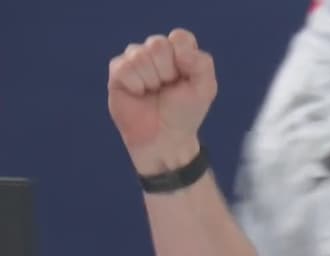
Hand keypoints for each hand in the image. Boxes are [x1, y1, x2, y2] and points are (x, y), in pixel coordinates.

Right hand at [107, 29, 216, 174]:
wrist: (164, 138)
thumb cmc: (185, 113)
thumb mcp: (205, 89)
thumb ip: (202, 64)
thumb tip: (179, 51)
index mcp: (180, 52)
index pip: (180, 37)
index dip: (184, 58)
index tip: (185, 78)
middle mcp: (157, 52)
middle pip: (157, 43)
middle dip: (167, 71)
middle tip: (168, 88)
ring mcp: (136, 59)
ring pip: (139, 55)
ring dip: (151, 80)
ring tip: (153, 92)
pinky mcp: (118, 71)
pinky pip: (124, 68)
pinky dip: (136, 86)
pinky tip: (139, 94)